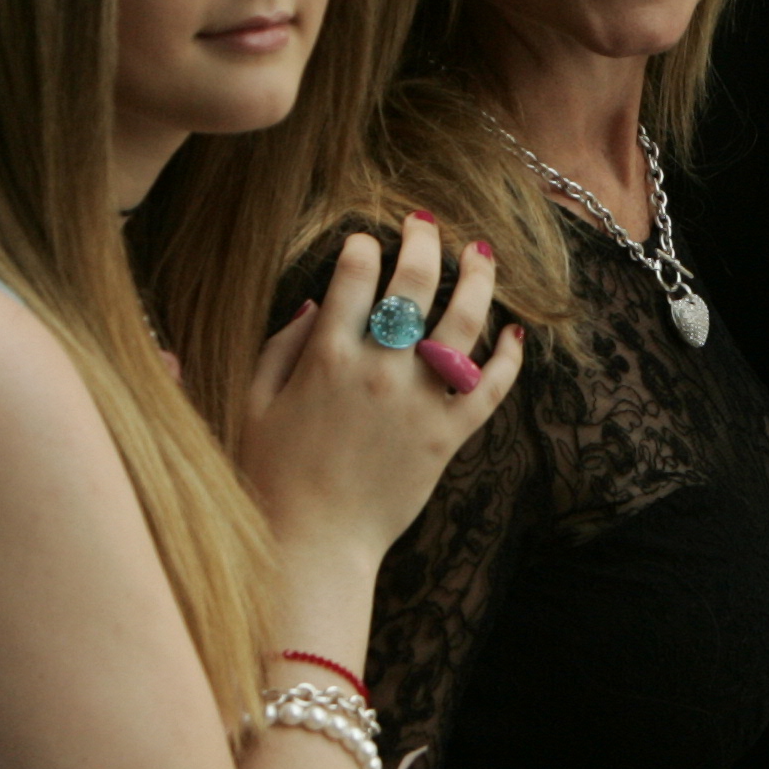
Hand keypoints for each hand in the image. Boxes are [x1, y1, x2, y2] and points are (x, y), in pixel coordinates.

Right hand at [233, 215, 521, 570]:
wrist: (312, 544)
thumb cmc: (271, 475)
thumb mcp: (255, 402)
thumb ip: (281, 345)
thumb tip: (316, 300)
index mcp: (325, 357)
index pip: (354, 274)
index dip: (362, 245)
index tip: (365, 240)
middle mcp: (378, 371)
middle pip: (414, 283)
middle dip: (424, 241)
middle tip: (426, 223)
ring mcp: (418, 403)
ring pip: (463, 323)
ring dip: (478, 280)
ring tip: (482, 253)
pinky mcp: (447, 437)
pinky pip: (490, 389)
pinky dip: (508, 359)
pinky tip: (513, 334)